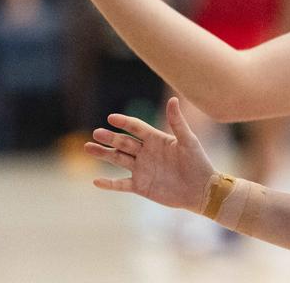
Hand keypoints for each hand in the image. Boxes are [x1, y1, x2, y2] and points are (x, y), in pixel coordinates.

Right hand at [84, 97, 217, 213]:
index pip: (136, 128)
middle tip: (97, 133)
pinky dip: (109, 184)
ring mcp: (141, 169)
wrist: (201, 190)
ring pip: (118, 159)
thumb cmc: (198, 162)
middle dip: (110, 138)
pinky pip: (121, 184)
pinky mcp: (140, 186)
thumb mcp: (188, 141)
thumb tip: (173, 99)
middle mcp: (146, 153)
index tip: (111, 118)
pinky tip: (96, 181)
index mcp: (156, 139)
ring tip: (88, 147)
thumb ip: (177, 122)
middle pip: (123, 143)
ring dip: (104, 154)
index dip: (124, 122)